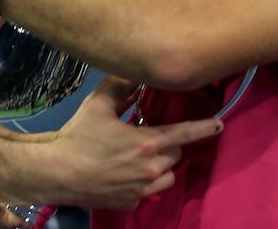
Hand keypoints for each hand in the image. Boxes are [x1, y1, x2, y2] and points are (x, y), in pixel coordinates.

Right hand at [45, 77, 222, 209]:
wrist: (58, 172)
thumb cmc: (78, 137)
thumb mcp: (98, 105)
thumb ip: (121, 87)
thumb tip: (137, 73)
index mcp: (146, 142)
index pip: (184, 133)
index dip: (204, 128)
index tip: (219, 124)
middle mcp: (150, 168)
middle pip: (175, 153)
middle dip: (168, 144)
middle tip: (148, 136)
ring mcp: (142, 190)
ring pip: (167, 176)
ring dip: (161, 166)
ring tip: (143, 158)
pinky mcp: (130, 203)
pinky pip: (148, 192)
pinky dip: (144, 183)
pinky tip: (127, 175)